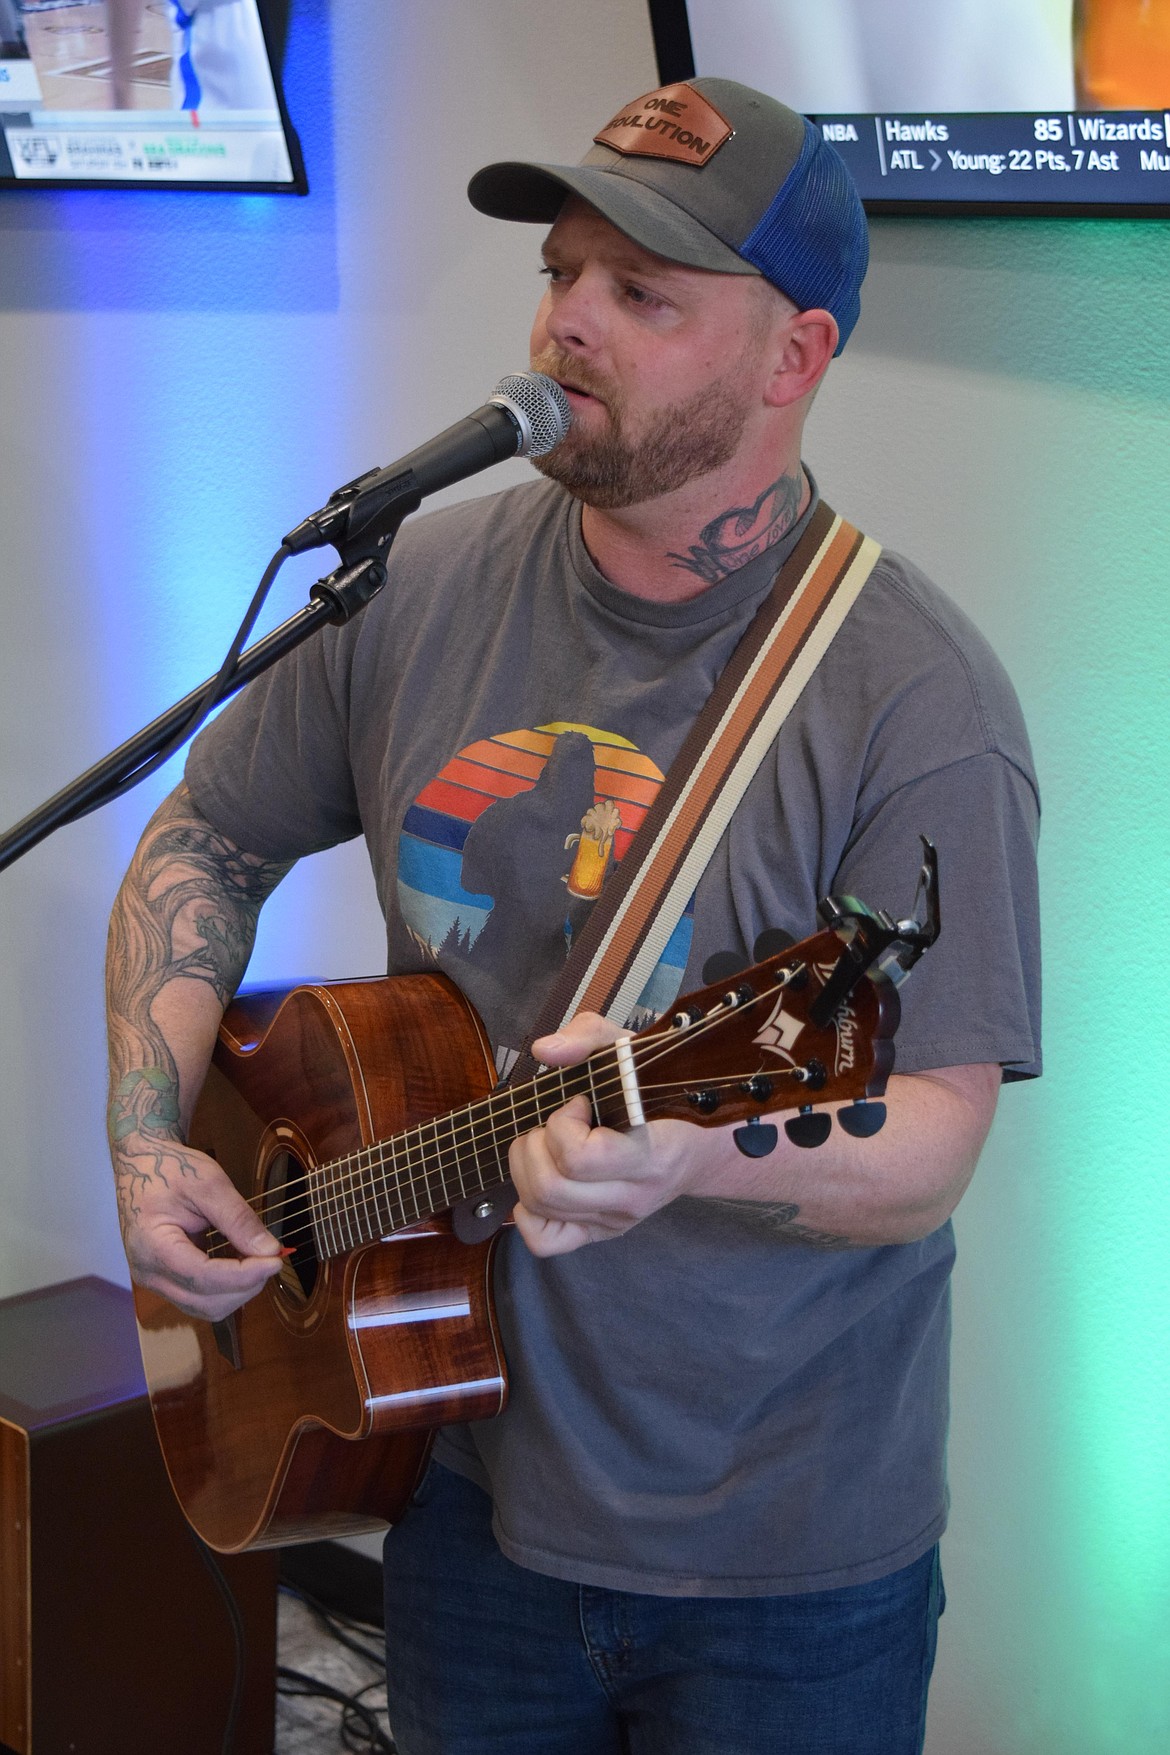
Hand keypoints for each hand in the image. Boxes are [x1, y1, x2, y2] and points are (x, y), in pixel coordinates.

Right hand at [116, 1139, 282, 1320]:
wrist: (142, 1166)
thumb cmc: (171, 1168)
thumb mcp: (209, 1184)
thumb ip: (238, 1219)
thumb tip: (269, 1250)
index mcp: (152, 1246)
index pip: (203, 1277)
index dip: (244, 1275)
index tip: (276, 1260)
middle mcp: (148, 1273)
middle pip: (205, 1302)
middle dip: (245, 1286)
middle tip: (271, 1257)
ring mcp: (153, 1280)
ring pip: (203, 1307)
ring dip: (237, 1291)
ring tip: (257, 1260)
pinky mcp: (163, 1280)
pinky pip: (198, 1298)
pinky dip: (225, 1288)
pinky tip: (240, 1264)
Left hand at [508, 1012, 703, 1257]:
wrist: (697, 1146)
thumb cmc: (659, 1094)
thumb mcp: (631, 1051)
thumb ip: (588, 1037)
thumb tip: (545, 1051)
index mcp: (648, 1155)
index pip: (581, 1158)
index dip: (562, 1124)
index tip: (577, 1103)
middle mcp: (632, 1197)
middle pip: (551, 1188)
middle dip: (534, 1145)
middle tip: (554, 1123)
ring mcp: (614, 1220)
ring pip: (540, 1208)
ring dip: (526, 1167)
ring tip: (547, 1143)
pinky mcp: (598, 1232)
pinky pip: (545, 1241)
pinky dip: (527, 1212)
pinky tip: (542, 1179)